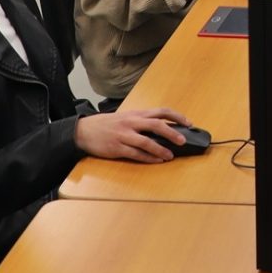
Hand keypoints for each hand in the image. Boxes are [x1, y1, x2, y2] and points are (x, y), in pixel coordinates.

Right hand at [76, 106, 191, 162]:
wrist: (83, 131)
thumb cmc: (106, 124)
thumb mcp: (125, 117)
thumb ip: (142, 121)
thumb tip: (163, 128)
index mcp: (135, 114)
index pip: (160, 111)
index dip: (176, 116)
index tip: (188, 122)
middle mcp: (131, 123)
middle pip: (156, 125)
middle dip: (172, 132)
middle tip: (183, 140)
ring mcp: (124, 135)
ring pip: (147, 142)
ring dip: (161, 149)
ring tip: (170, 155)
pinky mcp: (117, 148)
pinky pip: (135, 154)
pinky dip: (148, 158)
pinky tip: (156, 161)